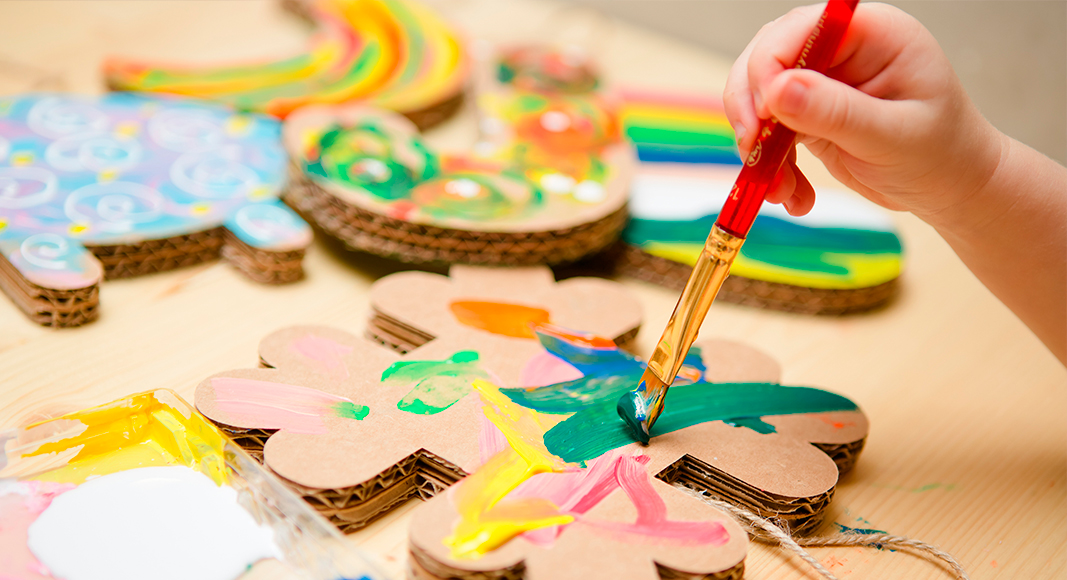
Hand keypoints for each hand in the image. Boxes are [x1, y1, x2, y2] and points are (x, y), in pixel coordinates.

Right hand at [723, 2, 1003, 224]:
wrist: (950, 188)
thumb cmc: (941, 155)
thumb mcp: (892, 136)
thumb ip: (836, 113)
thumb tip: (777, 91)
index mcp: (871, 33)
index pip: (798, 29)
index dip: (769, 68)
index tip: (764, 117)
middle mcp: (841, 49)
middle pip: (766, 58)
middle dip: (751, 110)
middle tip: (753, 154)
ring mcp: (822, 81)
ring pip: (758, 97)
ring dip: (757, 148)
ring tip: (779, 192)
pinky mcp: (808, 113)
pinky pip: (768, 132)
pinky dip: (770, 167)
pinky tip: (793, 197)